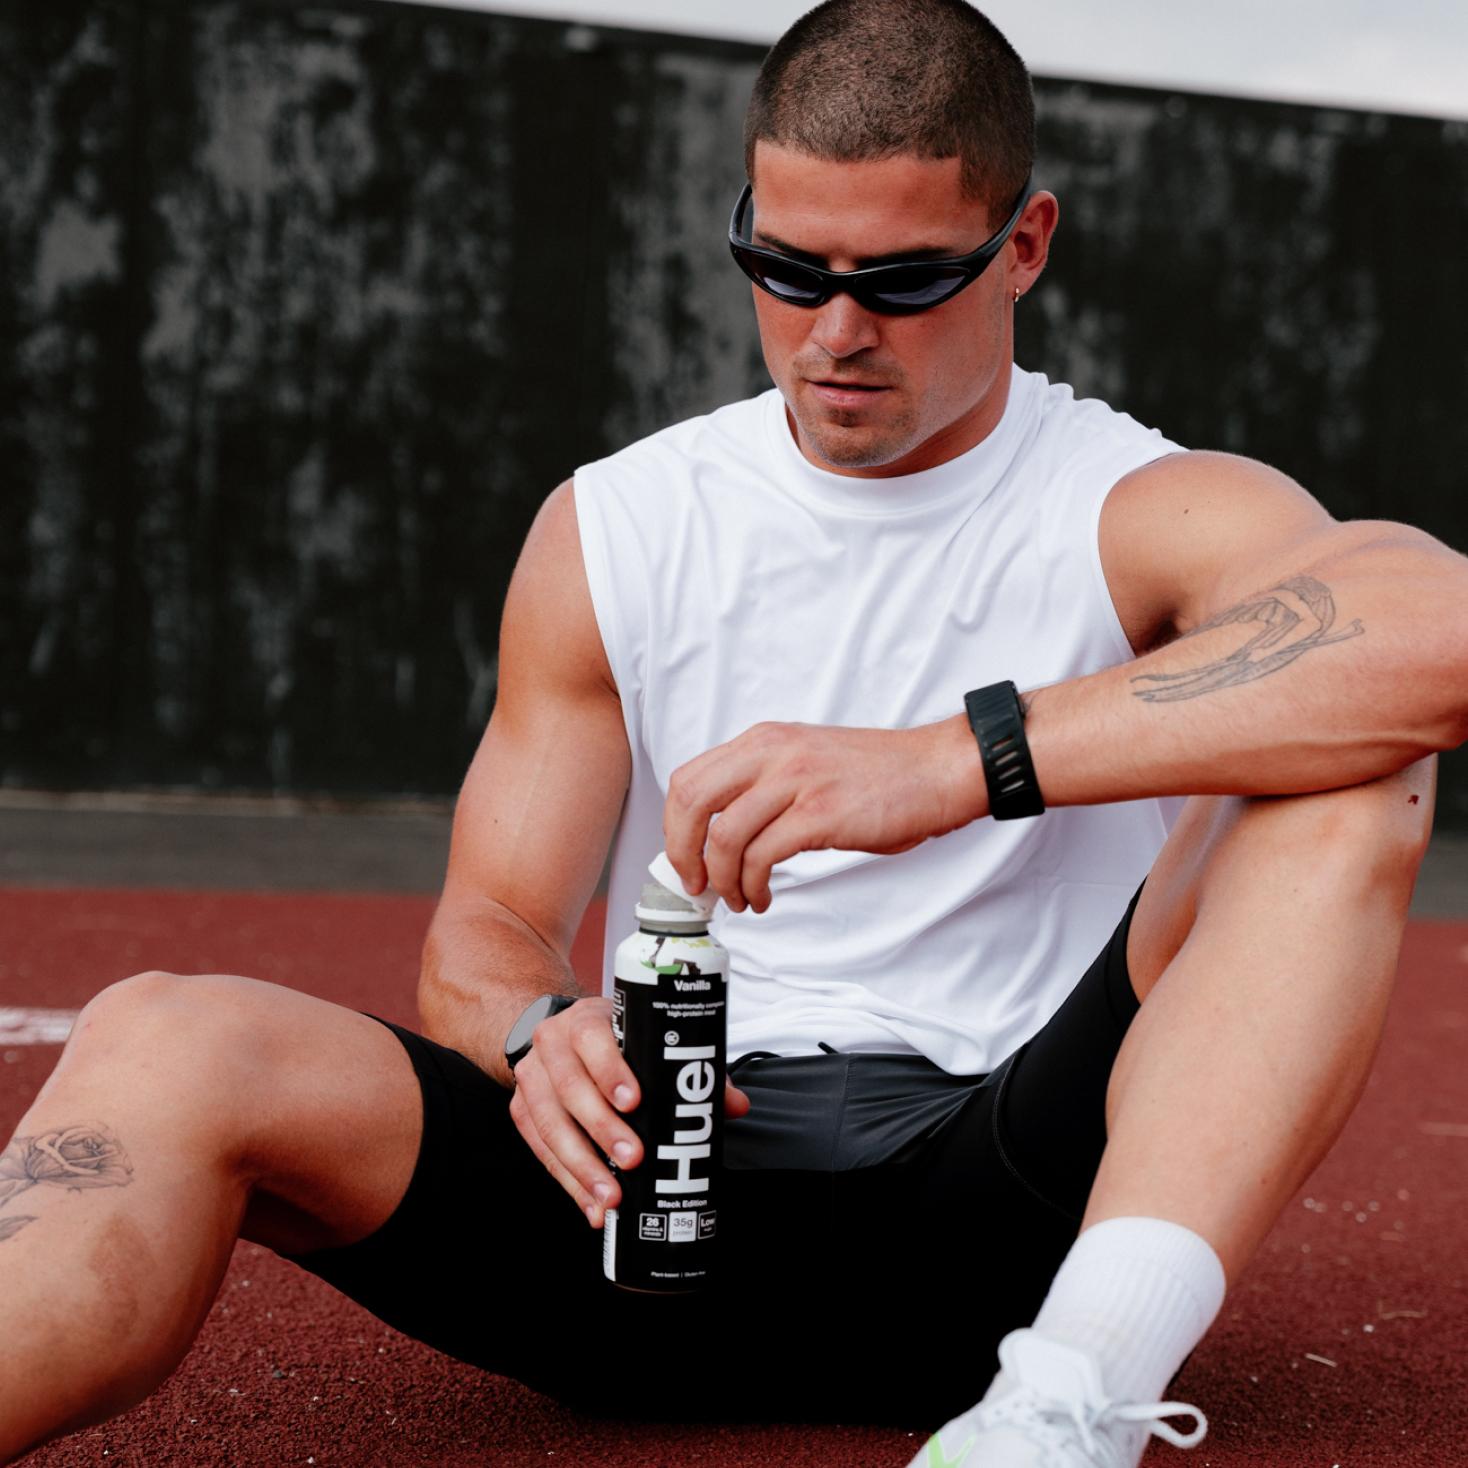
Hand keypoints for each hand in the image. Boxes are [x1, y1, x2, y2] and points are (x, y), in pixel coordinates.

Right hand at [507, 996, 750, 1226]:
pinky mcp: (522, 1109)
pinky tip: (591, 1205)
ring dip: (582, 1166)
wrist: (558, 1036)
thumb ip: (689, 1069)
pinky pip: (540, 1149)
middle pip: (570, 1088)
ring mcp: (532, 1078)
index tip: (634, 1101)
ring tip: (611, 1198)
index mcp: (585, 1020)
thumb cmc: (611, 1039)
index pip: (592, 1039)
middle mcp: (552, 1044)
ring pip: (550, 1124)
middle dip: (602, 1129)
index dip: (610, 1070)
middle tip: (633, 1160)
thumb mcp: (644, 1037)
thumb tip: (734, 1105)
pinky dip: (568, 1181)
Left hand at [663, 716, 989, 912]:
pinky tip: (763, 897)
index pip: (689, 779)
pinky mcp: (820, 814)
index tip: (683, 857)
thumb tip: (723, 831)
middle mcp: (773, 754)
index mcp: (764, 741)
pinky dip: (752, 886)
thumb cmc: (880, 775)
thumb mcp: (806, 761)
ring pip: (724, 837)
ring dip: (723, 881)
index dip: (674, 826)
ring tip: (739, 899)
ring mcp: (796, 782)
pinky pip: (762, 857)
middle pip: (692, 803)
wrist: (937, 769)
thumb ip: (764, 784)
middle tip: (697, 885)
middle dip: (682, 854)